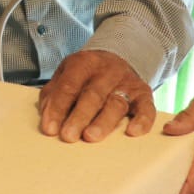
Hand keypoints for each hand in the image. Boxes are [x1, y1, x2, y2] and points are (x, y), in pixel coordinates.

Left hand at [37, 49, 154, 142]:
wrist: (119, 57)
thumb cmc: (86, 74)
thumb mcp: (66, 73)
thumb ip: (54, 93)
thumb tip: (47, 116)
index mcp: (84, 63)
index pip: (69, 86)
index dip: (58, 108)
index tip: (50, 129)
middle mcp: (107, 72)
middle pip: (92, 96)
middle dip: (79, 117)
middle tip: (68, 136)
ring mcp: (127, 83)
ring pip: (116, 104)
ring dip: (103, 122)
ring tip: (91, 137)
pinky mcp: (144, 94)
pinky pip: (146, 108)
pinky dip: (142, 121)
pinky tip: (132, 132)